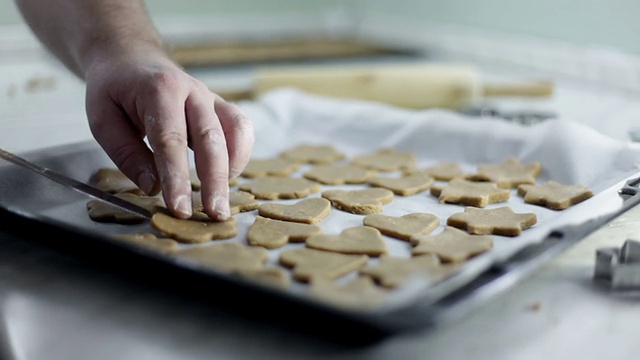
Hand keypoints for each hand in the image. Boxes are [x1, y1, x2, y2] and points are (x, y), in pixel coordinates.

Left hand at [83, 48, 253, 219]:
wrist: (133, 59)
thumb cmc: (116, 89)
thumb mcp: (102, 118)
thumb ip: (127, 153)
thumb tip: (153, 186)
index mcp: (159, 90)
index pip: (171, 139)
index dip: (178, 178)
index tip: (180, 208)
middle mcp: (192, 91)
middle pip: (210, 138)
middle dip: (214, 180)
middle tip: (214, 213)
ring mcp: (211, 98)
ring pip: (234, 131)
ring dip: (232, 168)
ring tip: (222, 199)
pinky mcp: (222, 107)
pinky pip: (241, 129)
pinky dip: (239, 155)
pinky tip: (228, 175)